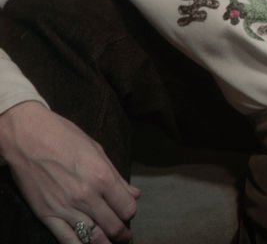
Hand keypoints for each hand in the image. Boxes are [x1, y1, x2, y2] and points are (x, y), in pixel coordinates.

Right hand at [0, 102, 139, 242]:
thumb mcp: (97, 150)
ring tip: (110, 243)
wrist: (29, 138)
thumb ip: (116, 176)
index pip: (127, 207)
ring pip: (93, 238)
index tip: (128, 212)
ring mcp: (66, 209)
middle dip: (122, 233)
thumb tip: (134, 194)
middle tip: (124, 236)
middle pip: (113, 226)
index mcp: (102, 176)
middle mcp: (87, 196)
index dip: (130, 211)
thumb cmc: (65, 137)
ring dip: (105, 243)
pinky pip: (67, 241)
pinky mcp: (48, 216)